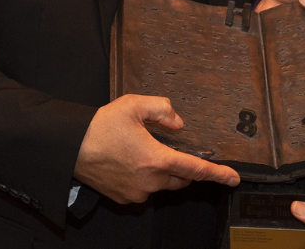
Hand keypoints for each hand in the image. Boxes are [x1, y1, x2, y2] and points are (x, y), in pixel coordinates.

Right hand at [73, 94, 240, 203]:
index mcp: (156, 159)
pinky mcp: (125, 199)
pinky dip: (145, 179)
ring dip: (161, 171)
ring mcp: (137, 193)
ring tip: (140, 152)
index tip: (233, 178)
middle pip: (180, 178)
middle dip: (181, 166)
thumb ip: (162, 109)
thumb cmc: (99, 127)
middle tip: (164, 148)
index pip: (196, 169)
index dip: (217, 174)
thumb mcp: (133, 105)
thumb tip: (178, 123)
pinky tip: (129, 163)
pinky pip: (145, 190)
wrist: (70, 147)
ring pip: (162, 185)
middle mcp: (150, 181)